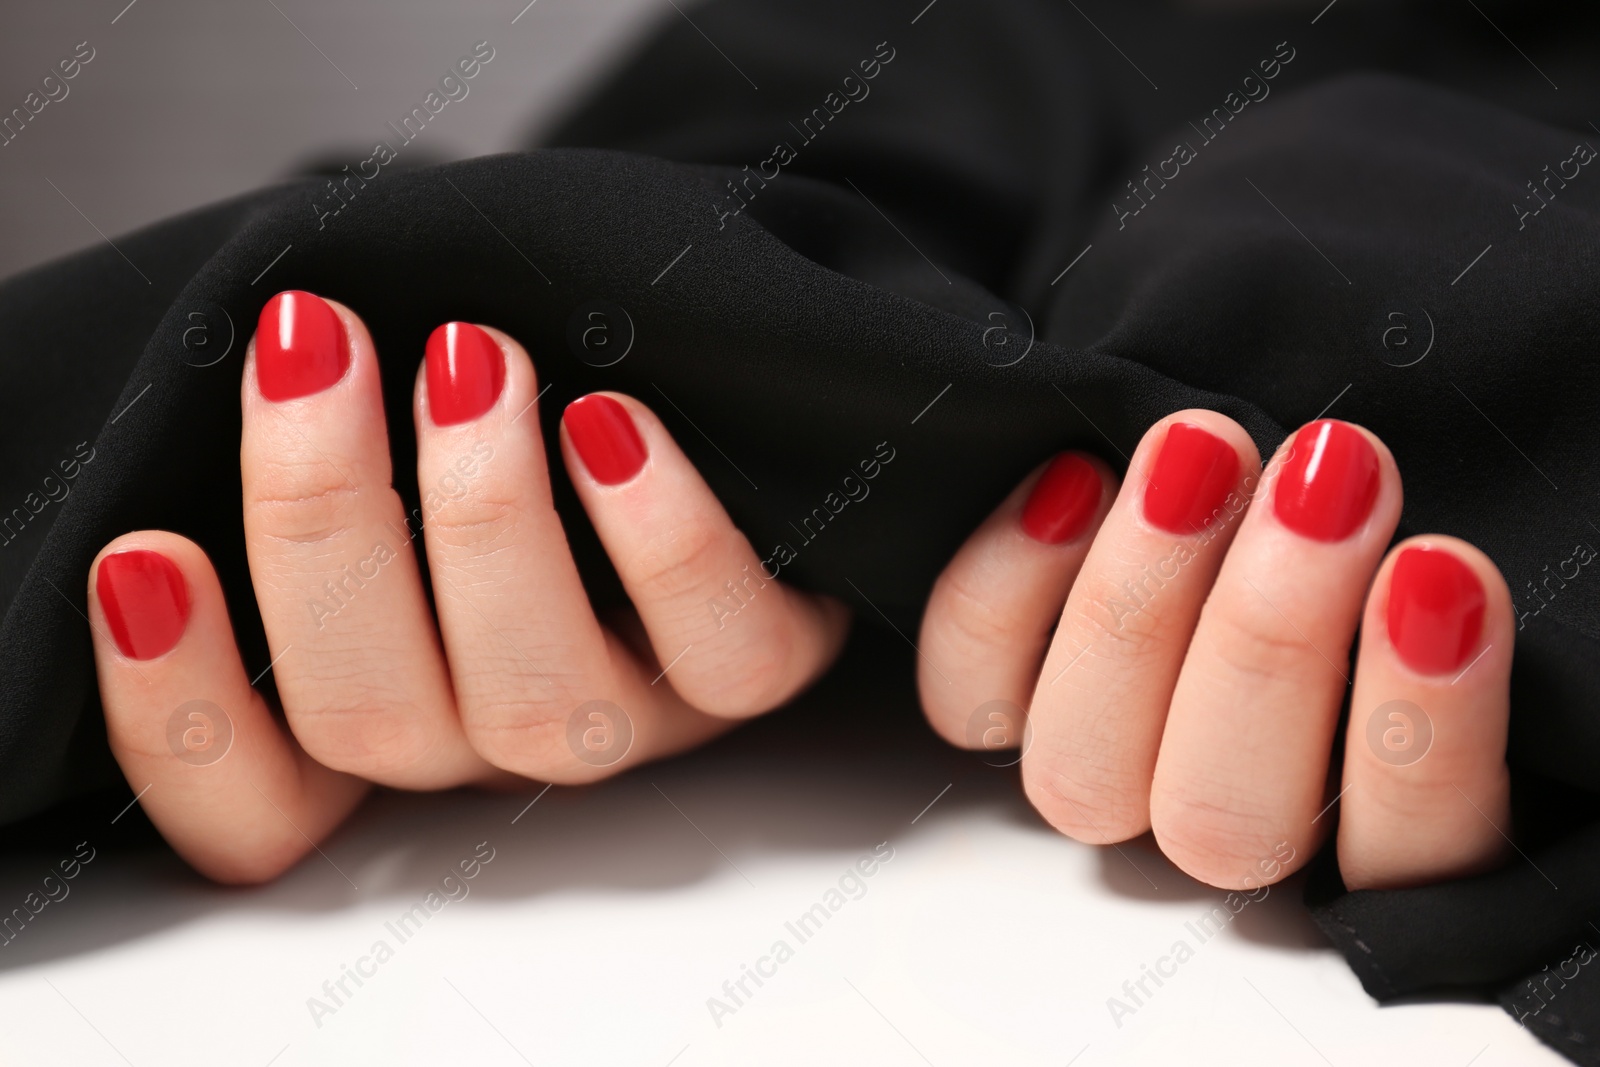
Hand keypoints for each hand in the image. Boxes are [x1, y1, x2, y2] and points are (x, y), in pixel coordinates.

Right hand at [86, 291, 849, 882]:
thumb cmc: (526, 427)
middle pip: (374, 722)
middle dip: (324, 527)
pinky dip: (666, 542)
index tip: (143, 552)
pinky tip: (614, 422)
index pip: (252, 807)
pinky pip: (726, 654)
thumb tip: (265, 372)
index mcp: (391, 711)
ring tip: (471, 357)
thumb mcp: (402, 452)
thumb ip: (329, 465)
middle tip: (317, 350)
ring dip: (485, 524)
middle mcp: (495, 738)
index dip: (180, 712)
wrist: (719, 417)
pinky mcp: (756, 673)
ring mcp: (632, 720)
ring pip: (537, 706)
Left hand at [917, 410, 1512, 890]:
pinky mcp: (998, 707)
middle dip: (1268, 640)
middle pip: (1229, 821)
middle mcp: (1225, 813)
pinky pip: (970, 698)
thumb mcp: (1389, 501)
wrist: (1219, 427)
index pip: (1416, 854)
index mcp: (1367, 808)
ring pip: (1088, 779)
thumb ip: (1396, 545)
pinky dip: (1003, 597)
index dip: (1424, 731)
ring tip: (1196, 451)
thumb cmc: (1329, 470)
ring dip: (1138, 611)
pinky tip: (1067, 481)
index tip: (1437, 571)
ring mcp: (1105, 771)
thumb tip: (1372, 502)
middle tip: (1317, 480)